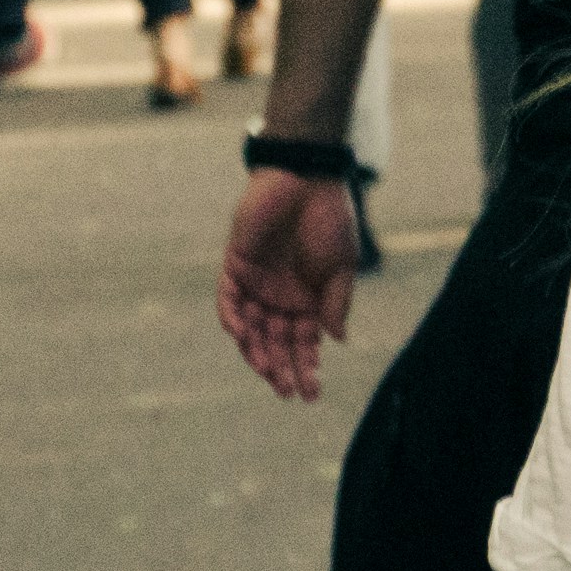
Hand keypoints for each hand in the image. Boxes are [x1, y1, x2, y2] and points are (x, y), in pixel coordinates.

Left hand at [218, 167, 360, 401]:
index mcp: (308, 298)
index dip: (307, 367)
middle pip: (276, 341)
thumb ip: (336, 302)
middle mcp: (281, 295)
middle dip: (282, 368)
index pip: (304, 342)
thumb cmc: (329, 218)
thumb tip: (336, 340)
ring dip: (257, 352)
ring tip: (269, 373)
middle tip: (288, 392)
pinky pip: (228, 300)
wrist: (306, 177)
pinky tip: (243, 337)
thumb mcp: (341, 265)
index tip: (312, 393)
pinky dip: (233, 320)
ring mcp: (257, 282)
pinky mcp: (236, 265)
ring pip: (251, 328)